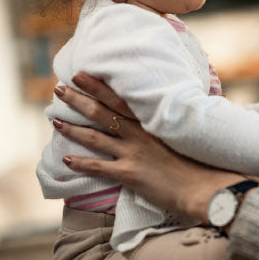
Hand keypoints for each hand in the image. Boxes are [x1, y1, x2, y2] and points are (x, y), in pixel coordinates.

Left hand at [53, 72, 246, 220]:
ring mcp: (133, 153)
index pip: (119, 98)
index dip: (98, 86)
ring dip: (72, 128)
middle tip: (59, 89)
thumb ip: (170, 123)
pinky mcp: (130, 174)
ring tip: (55, 119)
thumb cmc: (199, 161)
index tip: (81, 74)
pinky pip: (99, 167)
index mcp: (151, 122)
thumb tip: (164, 113)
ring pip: (95, 137)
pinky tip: (66, 159)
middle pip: (102, 112)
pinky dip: (81, 163)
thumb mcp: (184, 134)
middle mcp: (139, 133)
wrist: (203, 185)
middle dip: (78, 99)